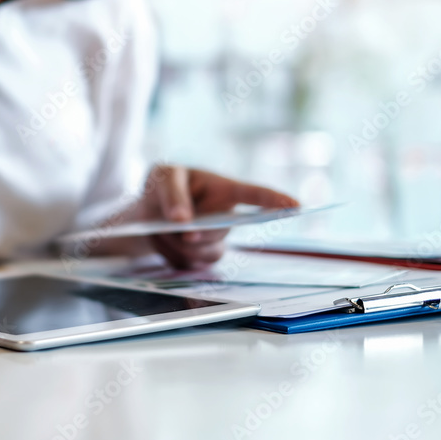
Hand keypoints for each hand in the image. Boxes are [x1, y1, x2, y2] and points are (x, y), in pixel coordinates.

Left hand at [140, 166, 297, 268]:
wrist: (145, 213)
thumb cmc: (160, 186)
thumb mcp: (162, 176)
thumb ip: (172, 194)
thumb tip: (183, 220)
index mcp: (222, 188)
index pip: (253, 195)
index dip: (275, 201)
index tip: (295, 206)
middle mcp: (226, 213)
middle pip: (223, 230)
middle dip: (198, 231)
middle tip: (173, 226)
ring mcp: (218, 237)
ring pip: (211, 250)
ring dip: (183, 245)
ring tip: (164, 229)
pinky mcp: (205, 255)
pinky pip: (197, 263)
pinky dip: (176, 254)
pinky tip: (167, 242)